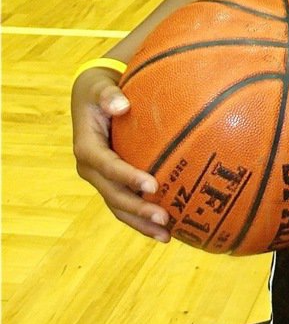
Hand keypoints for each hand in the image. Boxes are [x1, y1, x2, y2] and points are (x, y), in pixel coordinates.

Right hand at [71, 67, 170, 242]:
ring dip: (140, 223)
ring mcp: (101, 179)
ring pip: (119, 207)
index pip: (107, 166)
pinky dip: (142, 217)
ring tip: (166, 236)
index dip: (127, 178)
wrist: (93, 98)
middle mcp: (91, 169)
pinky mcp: (112, 182)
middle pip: (113, 195)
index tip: (152, 185)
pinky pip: (126, 203)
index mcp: (87, 148)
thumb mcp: (100, 87)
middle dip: (137, 210)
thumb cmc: (100, 90)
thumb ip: (108, 95)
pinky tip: (166, 229)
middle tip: (164, 219)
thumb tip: (120, 104)